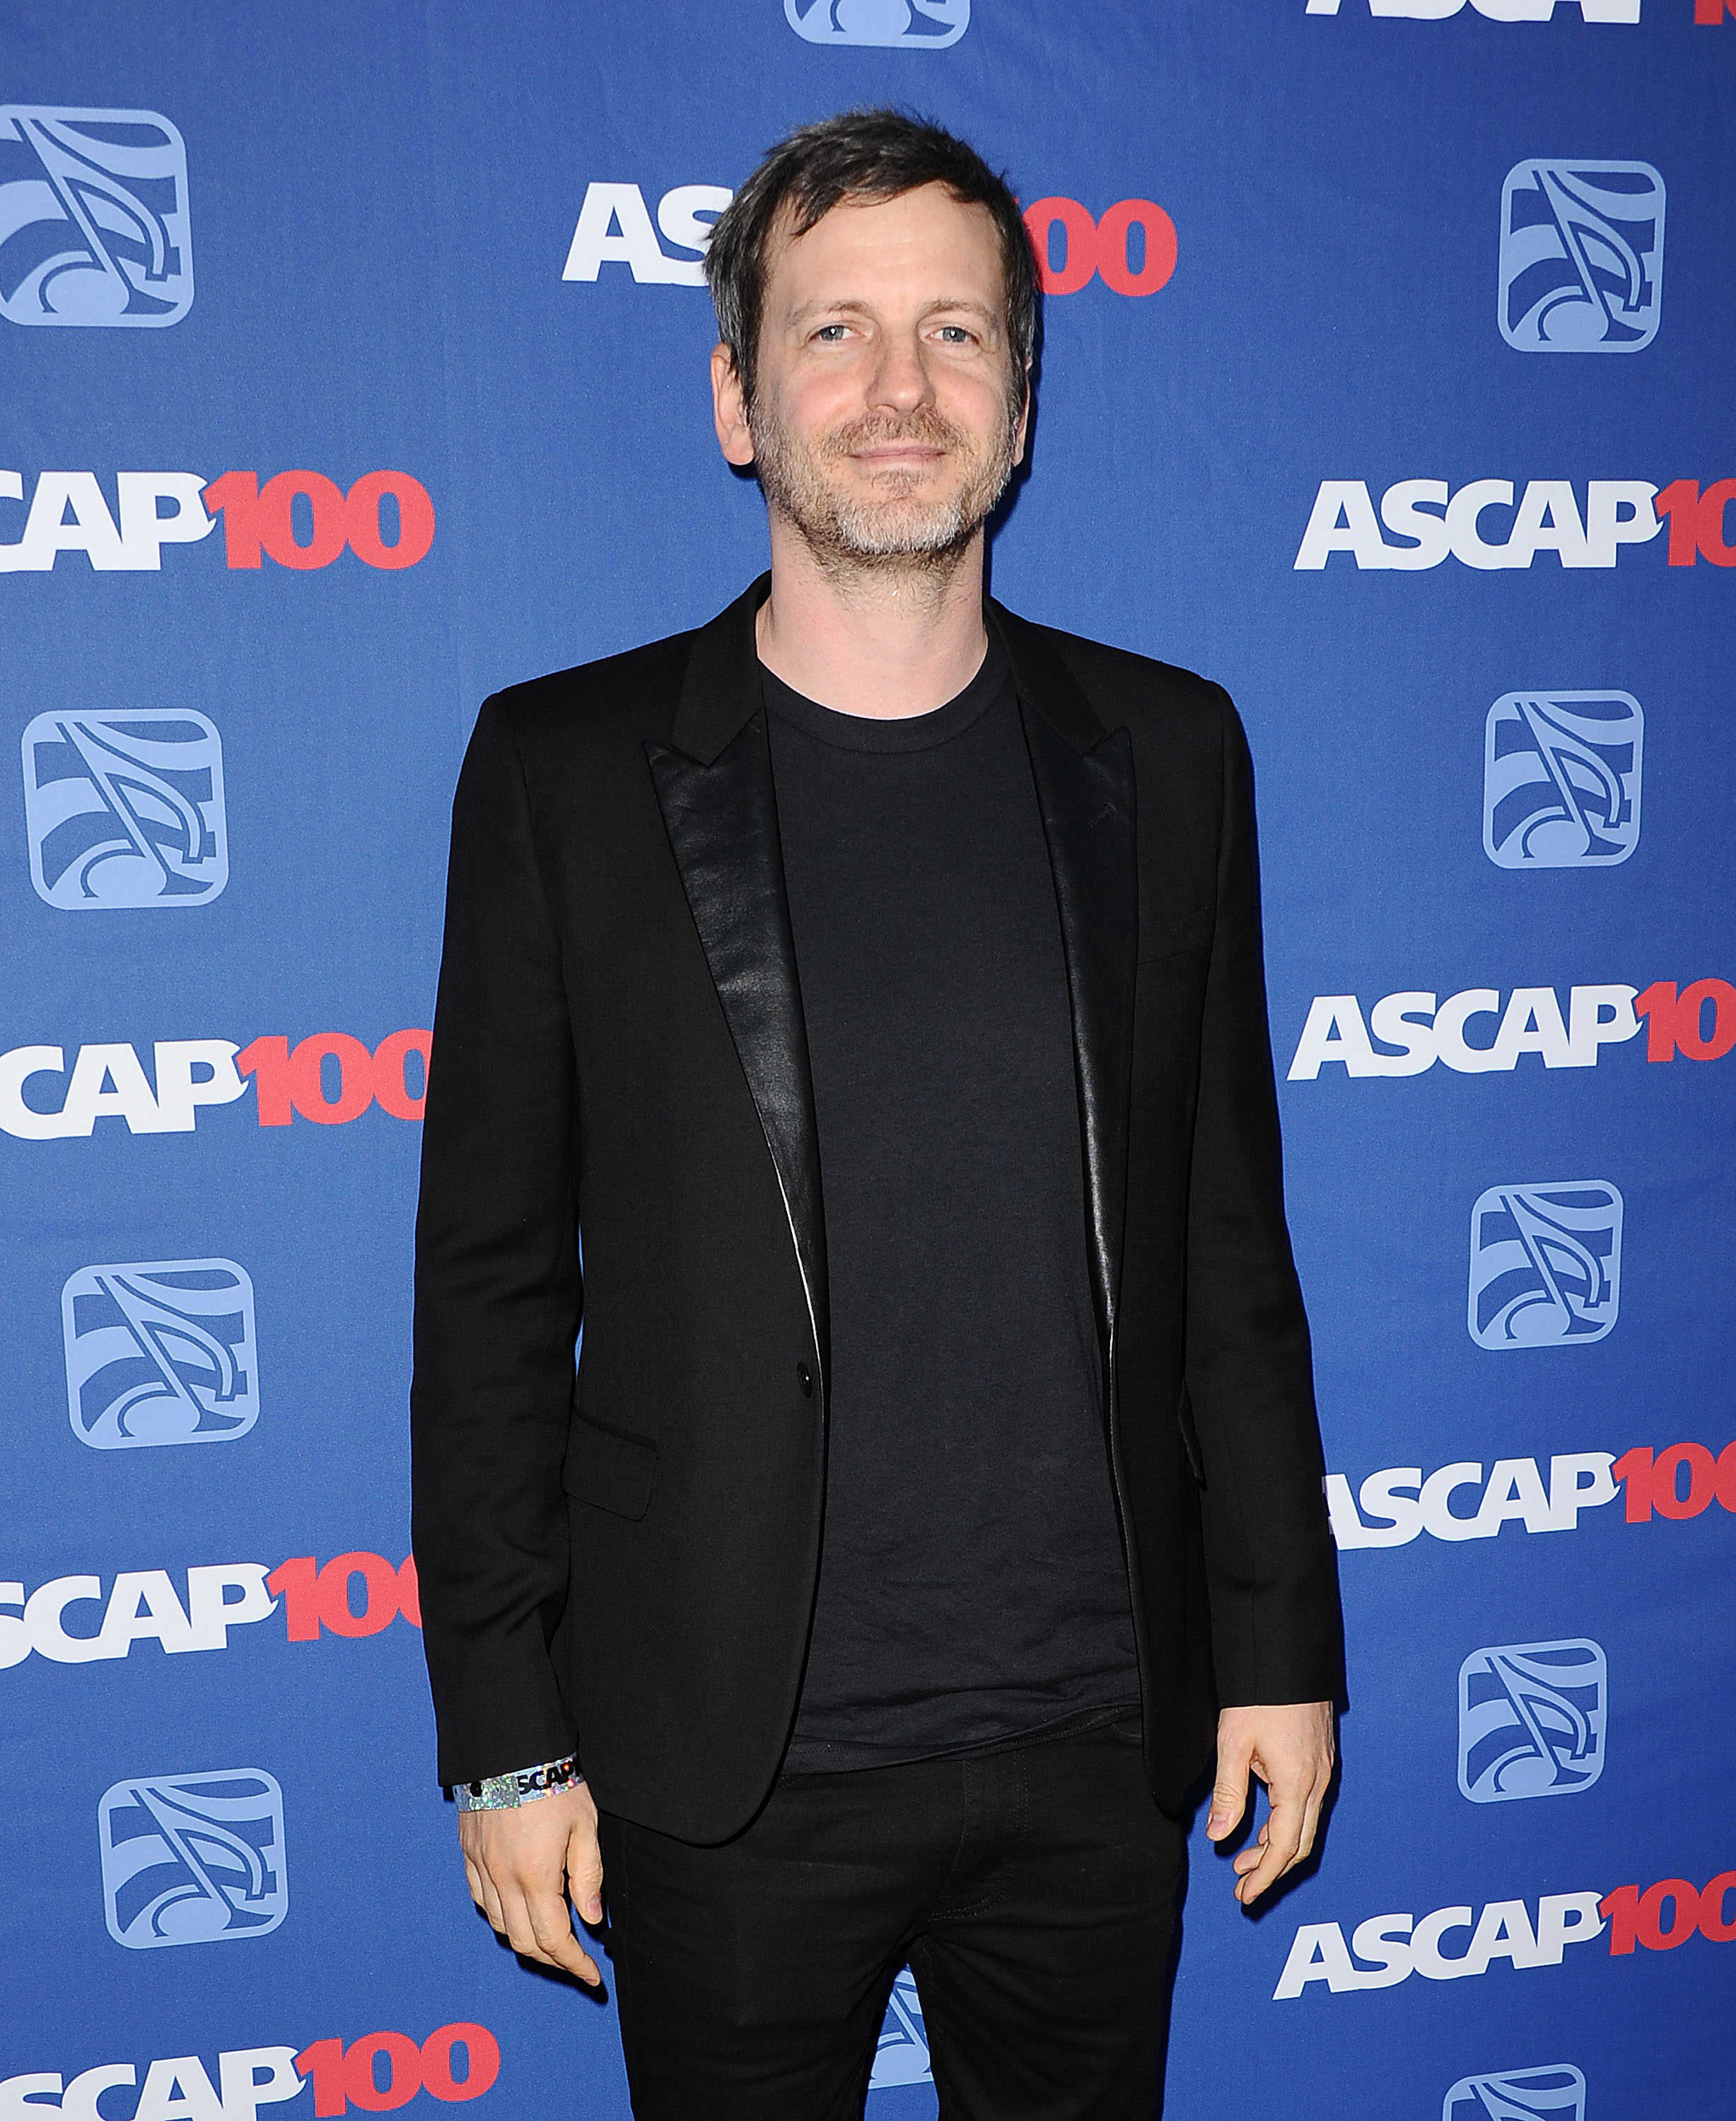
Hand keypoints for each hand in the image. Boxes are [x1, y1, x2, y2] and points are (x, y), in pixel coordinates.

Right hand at [458, 1781, 603, 1983]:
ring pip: (499, 1925)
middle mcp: (503, 1880)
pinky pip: (480, 1900)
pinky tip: (516, 1909)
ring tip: (549, 1937)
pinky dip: (500, 1915)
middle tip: (574, 1960)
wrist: (507, 1747)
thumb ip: (588, 1875)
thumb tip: (591, 1919)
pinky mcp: (468, 1855)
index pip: (554, 1939)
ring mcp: (481, 1868)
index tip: (591, 1975)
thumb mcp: (585, 1826)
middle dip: (552, 1959)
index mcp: (536, 1876)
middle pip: (524, 1942)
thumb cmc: (552, 1783)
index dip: (574, 1963)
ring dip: (525, 1940)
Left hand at [1205, 1701, 1334, 1906]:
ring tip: (1244, 1859)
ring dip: (1276, 1847)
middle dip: (1271, 1869)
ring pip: (1305, 1826)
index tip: (1245, 1895)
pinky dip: (1286, 1824)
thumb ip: (1228, 1792)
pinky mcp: (1320, 1759)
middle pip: (1299, 1844)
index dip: (1264, 1876)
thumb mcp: (1234, 1743)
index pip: (1283, 1847)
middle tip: (1241, 1886)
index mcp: (1298, 1784)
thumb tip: (1218, 1835)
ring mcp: (1323, 1771)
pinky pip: (1307, 1805)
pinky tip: (1264, 1825)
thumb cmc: (1261, 1695)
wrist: (1288, 1655)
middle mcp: (1318, 1782)